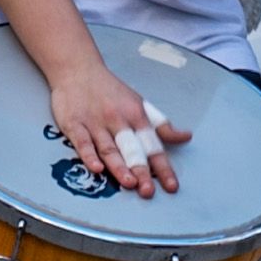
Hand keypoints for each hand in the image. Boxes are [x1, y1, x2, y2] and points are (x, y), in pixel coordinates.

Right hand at [45, 56, 192, 200]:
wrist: (77, 69)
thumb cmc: (111, 91)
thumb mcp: (140, 104)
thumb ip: (161, 125)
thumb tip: (186, 137)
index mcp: (136, 116)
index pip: (153, 145)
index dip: (163, 167)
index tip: (171, 186)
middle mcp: (117, 120)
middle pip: (131, 149)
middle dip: (141, 170)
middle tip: (148, 191)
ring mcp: (95, 123)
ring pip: (108, 148)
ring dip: (119, 166)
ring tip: (129, 183)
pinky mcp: (74, 124)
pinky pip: (82, 142)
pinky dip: (89, 155)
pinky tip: (96, 168)